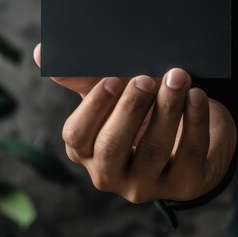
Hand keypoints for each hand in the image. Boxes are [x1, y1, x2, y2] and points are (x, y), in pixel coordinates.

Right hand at [33, 43, 236, 203]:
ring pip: (153, 150)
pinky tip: (196, 96)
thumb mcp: (113, 94)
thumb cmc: (143, 108)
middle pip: (112, 148)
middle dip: (129, 110)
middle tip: (145, 78)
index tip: (112, 80)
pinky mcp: (185, 185)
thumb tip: (41, 52)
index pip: (77, 136)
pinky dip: (195, 122)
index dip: (94, 108)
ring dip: (167, 110)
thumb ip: (82, 77)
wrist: (192, 129)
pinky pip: (190, 154)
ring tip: (178, 77)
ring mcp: (147, 185)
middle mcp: (111, 175)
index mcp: (85, 151)